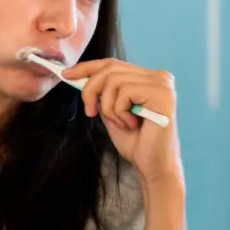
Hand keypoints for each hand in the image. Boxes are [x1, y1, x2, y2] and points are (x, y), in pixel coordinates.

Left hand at [61, 58, 182, 187]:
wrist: (153, 166)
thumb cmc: (136, 142)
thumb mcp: (112, 112)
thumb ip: (103, 93)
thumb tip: (77, 75)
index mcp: (149, 78)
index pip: (113, 63)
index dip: (88, 67)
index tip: (67, 75)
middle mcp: (159, 77)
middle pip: (110, 69)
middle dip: (91, 91)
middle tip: (90, 113)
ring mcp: (163, 84)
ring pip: (114, 81)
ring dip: (109, 107)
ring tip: (122, 123)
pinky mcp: (162, 95)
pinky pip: (124, 93)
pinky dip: (119, 112)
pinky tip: (132, 125)